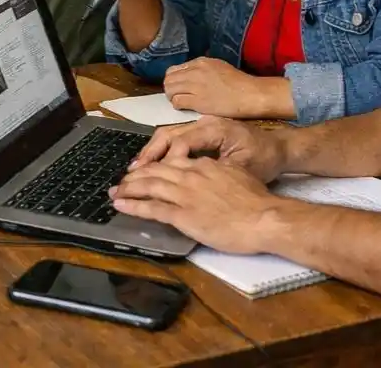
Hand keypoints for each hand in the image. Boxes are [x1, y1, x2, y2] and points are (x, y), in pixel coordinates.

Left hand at [109, 158, 279, 252]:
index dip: (154, 165)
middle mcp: (190, 176)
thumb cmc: (257, 201)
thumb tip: (213, 175)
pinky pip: (153, 208)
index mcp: (204, 166)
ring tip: (115, 192)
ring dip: (129, 188)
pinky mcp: (184, 215)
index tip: (144, 170)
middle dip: (135, 176)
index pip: (172, 161)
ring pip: (149, 186)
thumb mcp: (237, 175)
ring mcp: (186, 195)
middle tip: (122, 181)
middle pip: (155, 171)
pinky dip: (134, 206)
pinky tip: (122, 205)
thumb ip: (219, 173)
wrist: (265, 218)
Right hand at [131, 116, 286, 182]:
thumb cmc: (265, 160)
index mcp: (214, 128)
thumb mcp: (242, 169)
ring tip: (138, 169)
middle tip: (133, 172)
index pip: (180, 142)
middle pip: (169, 134)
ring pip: (170, 135)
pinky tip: (155, 164)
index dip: (163, 160)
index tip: (148, 177)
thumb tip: (185, 176)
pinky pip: (178, 138)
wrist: (282, 149)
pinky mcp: (204, 132)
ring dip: (154, 152)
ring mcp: (204, 125)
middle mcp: (205, 122)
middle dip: (150, 154)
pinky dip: (164, 151)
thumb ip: (213, 170)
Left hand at [163, 57, 271, 117]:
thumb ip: (203, 69)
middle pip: (169, 79)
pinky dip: (178, 105)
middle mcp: (195, 71)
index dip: (174, 80)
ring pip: (170, 89)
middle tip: (176, 96)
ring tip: (180, 102)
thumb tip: (190, 76)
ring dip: (172, 97)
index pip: (174, 69)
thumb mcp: (218, 67)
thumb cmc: (239, 83)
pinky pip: (177, 101)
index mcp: (200, 62)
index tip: (178, 87)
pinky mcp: (198, 100)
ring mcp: (196, 85)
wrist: (250, 94)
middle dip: (170, 89)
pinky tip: (185, 108)